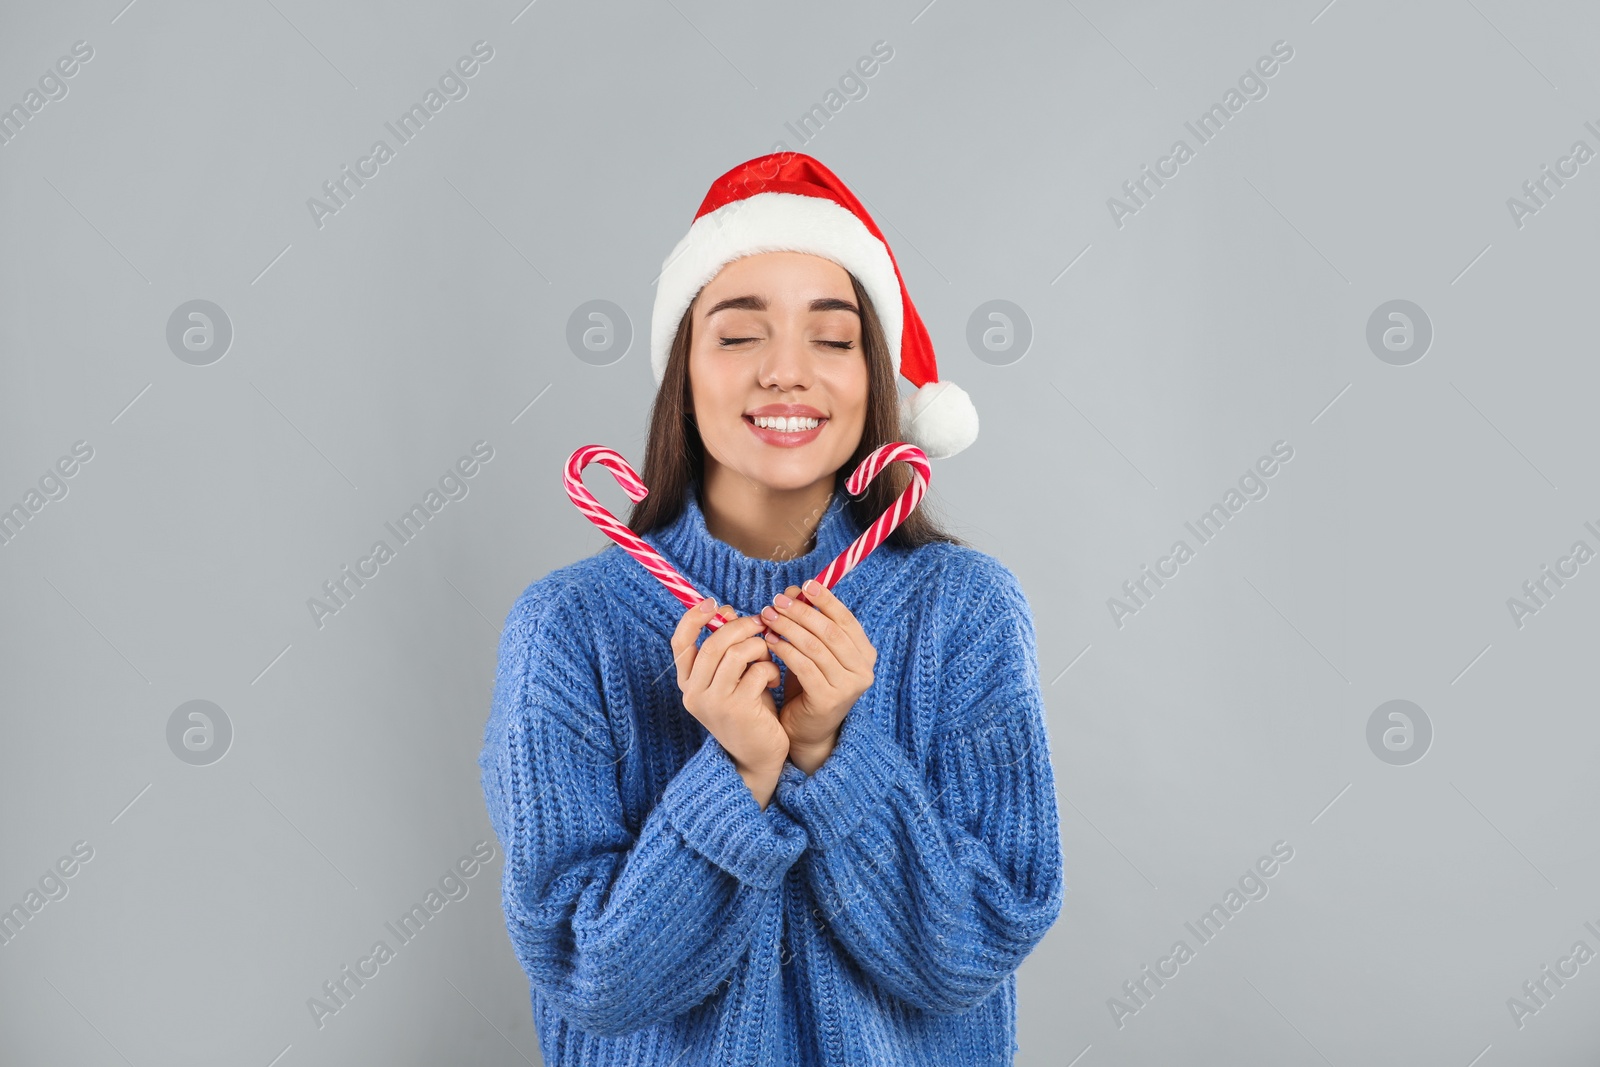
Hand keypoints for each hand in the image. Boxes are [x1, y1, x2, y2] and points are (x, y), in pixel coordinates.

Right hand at [671, 598, 790, 806]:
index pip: (680, 642)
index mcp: (688, 683)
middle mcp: (694, 693)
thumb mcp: (734, 677)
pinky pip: (757, 671)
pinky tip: (773, 681)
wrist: (758, 757)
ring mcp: (714, 703)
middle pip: (713, 643)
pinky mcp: (738, 710)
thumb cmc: (748, 711)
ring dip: (759, 648)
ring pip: (737, 653)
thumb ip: (728, 647)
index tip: (714, 602)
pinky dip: (770, 670)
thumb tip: (727, 611)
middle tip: (761, 623)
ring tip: (768, 658)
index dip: (693, 618)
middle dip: (741, 626)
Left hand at [759, 580, 876, 764]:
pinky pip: (804, 666)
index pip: (846, 620)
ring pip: (815, 647)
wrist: (807, 731)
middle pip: (830, 631)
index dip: (826, 600)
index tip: (805, 585)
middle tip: (777, 601)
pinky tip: (769, 641)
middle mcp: (863, 670)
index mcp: (865, 654)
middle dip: (801, 612)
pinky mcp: (829, 700)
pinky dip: (785, 650)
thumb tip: (794, 590)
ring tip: (768, 617)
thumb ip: (807, 623)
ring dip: (788, 628)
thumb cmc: (809, 686)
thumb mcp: (811, 651)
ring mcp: (848, 686)